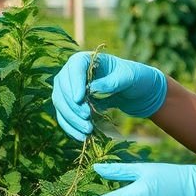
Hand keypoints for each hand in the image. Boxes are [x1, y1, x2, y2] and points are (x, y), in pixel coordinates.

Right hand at [51, 52, 166, 140]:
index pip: (74, 67)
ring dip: (70, 118)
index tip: (79, 99)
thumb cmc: (133, 78)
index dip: (74, 83)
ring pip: (60, 103)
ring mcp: (70, 88)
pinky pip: (64, 115)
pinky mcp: (71, 104)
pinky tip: (80, 137)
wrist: (135, 91)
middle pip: (62, 86)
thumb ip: (112, 81)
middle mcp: (73, 72)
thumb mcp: (128, 77)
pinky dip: (70, 126)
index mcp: (86, 59)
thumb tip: (92, 88)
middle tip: (86, 117)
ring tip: (87, 130)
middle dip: (72, 104)